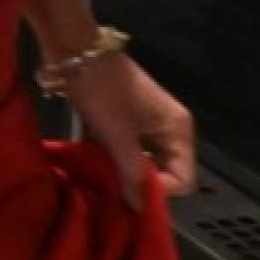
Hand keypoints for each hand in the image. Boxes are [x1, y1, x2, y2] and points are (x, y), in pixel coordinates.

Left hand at [67, 54, 197, 202]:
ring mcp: (151, 123)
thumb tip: (141, 207)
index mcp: (179, 130)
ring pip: (146, 162)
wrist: (76, 51)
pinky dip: (116, 157)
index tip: (128, 192)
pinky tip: (97, 159)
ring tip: (103, 174)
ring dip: (126, 170)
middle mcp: (172, 128)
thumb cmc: (101, 90)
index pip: (184, 179)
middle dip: (141, 183)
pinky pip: (131, 149)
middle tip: (113, 187)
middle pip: (167, 172)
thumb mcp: (117, 134)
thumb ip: (132, 171)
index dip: (158, 191)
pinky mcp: (131, 120)